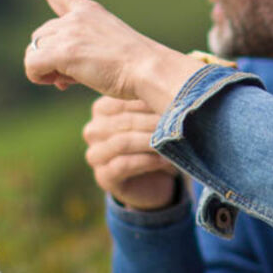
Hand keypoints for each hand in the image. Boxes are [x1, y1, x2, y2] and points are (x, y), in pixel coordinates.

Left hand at [16, 0, 201, 109]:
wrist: (148, 69)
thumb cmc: (133, 66)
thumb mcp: (105, 49)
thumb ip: (77, 54)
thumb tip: (54, 77)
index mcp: (89, 11)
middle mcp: (75, 17)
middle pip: (40, 36)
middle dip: (48, 57)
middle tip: (70, 76)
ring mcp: (69, 32)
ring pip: (33, 51)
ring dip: (44, 68)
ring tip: (69, 80)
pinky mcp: (63, 51)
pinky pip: (32, 65)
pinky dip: (38, 77)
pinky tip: (59, 82)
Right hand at [85, 95, 181, 209]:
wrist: (156, 181)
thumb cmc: (156, 141)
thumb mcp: (155, 119)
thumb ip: (155, 104)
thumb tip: (172, 92)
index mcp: (102, 109)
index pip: (123, 99)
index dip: (150, 101)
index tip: (175, 102)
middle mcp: (94, 130)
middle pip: (124, 121)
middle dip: (154, 122)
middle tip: (179, 124)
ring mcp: (95, 154)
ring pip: (122, 143)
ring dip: (151, 142)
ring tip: (173, 142)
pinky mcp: (103, 177)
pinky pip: (123, 165)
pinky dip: (148, 161)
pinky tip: (166, 160)